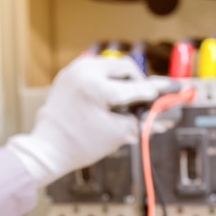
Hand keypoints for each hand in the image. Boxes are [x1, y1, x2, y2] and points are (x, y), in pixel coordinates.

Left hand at [7, 54, 170, 186]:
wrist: (47, 149)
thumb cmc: (79, 145)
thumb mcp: (117, 134)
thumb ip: (143, 122)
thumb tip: (166, 118)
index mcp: (96, 86)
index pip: (135, 87)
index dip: (154, 92)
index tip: (169, 92)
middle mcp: (84, 72)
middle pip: (125, 67)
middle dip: (138, 82)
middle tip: (145, 97)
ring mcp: (74, 70)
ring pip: (111, 65)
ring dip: (123, 78)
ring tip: (127, 97)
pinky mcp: (69, 74)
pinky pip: (96, 69)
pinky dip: (107, 79)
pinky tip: (111, 95)